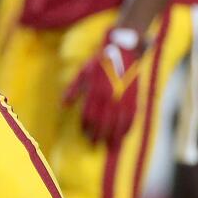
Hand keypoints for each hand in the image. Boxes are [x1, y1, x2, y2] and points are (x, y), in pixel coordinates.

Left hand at [62, 28, 144, 145]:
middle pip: (103, 123)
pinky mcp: (135, 98)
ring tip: (110, 147)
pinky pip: (132, 118)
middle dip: (98, 136)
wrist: (124, 50)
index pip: (89, 116)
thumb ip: (72, 90)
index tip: (85, 136)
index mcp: (95, 92)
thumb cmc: (100, 62)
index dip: (87, 128)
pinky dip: (128, 129)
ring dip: (113, 137)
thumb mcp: (82, 73)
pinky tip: (124, 136)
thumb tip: (62, 106)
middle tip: (95, 146)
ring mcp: (124, 99)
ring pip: (118, 123)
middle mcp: (110, 98)